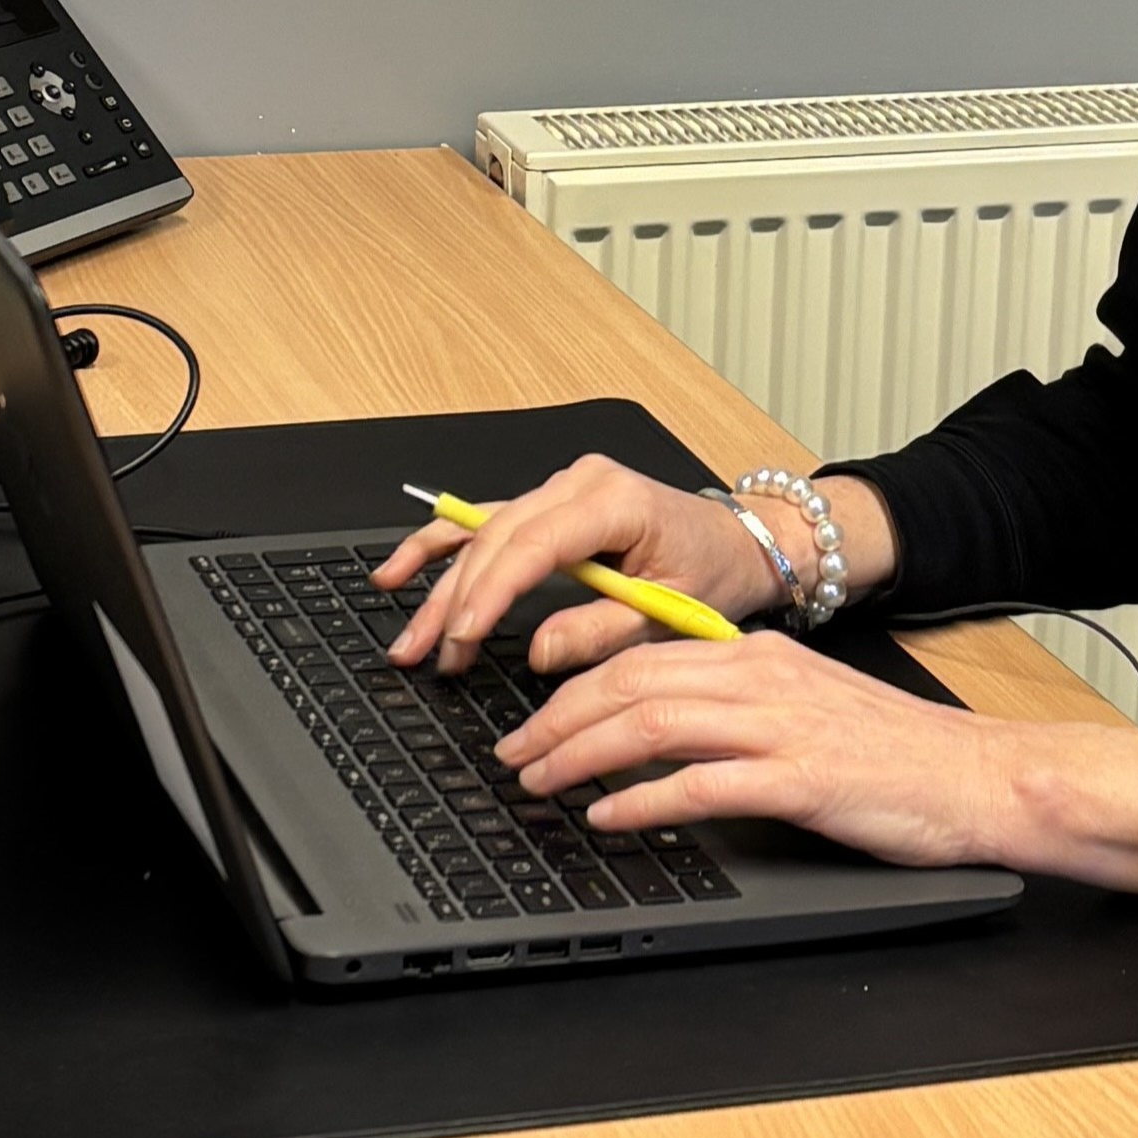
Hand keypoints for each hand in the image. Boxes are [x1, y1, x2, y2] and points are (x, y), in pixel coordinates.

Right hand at [374, 452, 786, 677]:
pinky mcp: (549, 505)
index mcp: (615, 501)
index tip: (462, 634)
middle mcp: (580, 484)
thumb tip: (540, 651)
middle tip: (428, 653)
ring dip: (440, 584)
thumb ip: (603, 629)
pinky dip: (442, 545)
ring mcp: (561, 489)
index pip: (534, 544)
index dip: (491, 592)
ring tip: (406, 632)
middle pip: (498, 539)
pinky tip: (400, 570)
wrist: (737, 543)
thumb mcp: (670, 612)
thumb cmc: (712, 571)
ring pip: (483, 533)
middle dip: (455, 601)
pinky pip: (486, 522)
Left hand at [491, 635, 1137, 893]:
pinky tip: (610, 818)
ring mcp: (783, 726)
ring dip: (581, 755)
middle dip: (556, 720)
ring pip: (653, 722)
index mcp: (761, 657)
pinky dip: (644, 800)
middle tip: (512, 757)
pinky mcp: (803, 777)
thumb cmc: (899, 756)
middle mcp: (764, 678)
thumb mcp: (808, 709)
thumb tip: (662, 729)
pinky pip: (701, 783)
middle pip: (632, 682)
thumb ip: (739, 708)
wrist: (982, 778)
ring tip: (539, 784)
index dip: (573, 688)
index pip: (642, 655)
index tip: (532, 721)